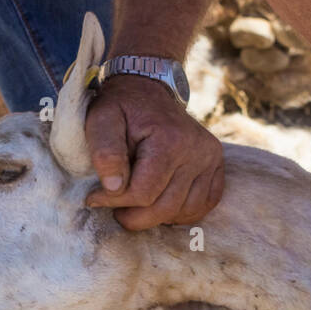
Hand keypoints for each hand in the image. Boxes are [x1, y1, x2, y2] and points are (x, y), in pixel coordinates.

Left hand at [85, 74, 224, 230]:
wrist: (148, 91)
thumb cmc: (122, 108)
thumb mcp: (102, 119)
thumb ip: (105, 151)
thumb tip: (113, 187)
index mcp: (170, 140)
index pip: (143, 193)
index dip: (114, 201)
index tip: (94, 196)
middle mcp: (197, 151)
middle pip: (164, 208)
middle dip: (133, 216)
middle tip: (114, 208)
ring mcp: (211, 159)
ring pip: (182, 212)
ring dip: (155, 217)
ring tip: (136, 204)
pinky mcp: (216, 167)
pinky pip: (202, 207)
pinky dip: (180, 214)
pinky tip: (160, 204)